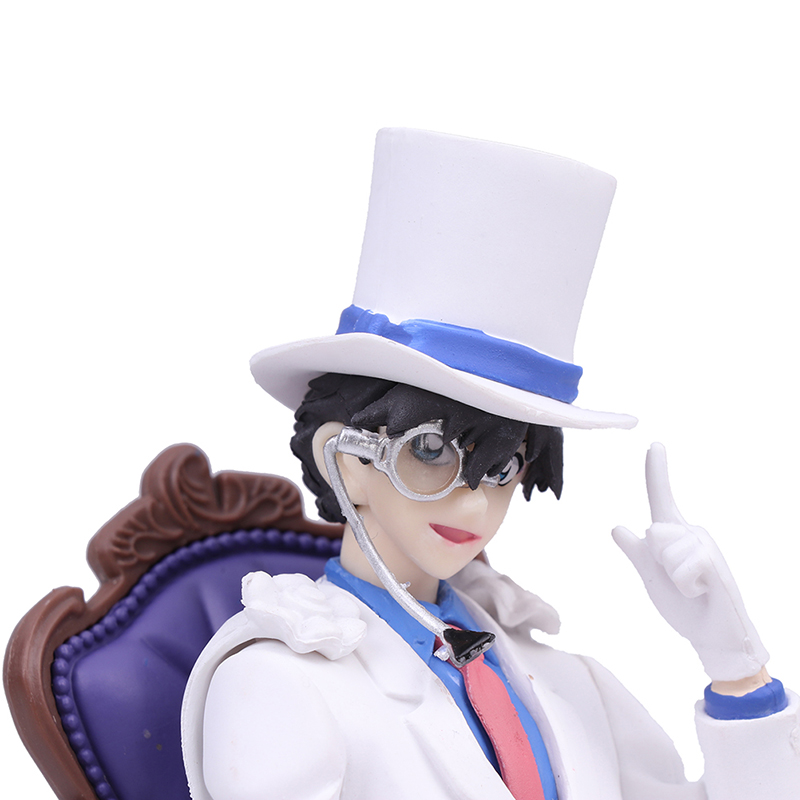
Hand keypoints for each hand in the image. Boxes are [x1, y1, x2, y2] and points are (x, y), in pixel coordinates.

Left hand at [612, 443, 768, 681]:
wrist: (709, 637)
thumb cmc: (684, 606)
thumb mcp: (650, 575)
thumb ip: (635, 551)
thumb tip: (616, 527)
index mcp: (673, 534)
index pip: (660, 497)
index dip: (656, 471)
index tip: (655, 444)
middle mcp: (691, 532)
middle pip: (652, 530)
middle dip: (657, 561)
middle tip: (676, 581)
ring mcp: (705, 545)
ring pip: (665, 549)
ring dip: (672, 577)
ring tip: (691, 588)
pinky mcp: (715, 562)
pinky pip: (682, 568)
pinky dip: (685, 587)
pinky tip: (702, 593)